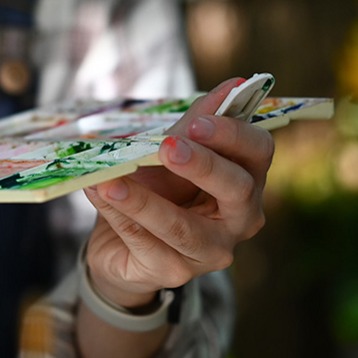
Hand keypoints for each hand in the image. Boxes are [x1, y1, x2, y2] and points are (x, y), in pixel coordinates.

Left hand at [82, 78, 273, 307]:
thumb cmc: (159, 190)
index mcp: (248, 181)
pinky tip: (99, 193)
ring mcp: (210, 251)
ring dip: (144, 201)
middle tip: (168, 146)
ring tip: (111, 180)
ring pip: (182, 227)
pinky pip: (144, 242)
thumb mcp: (173, 153)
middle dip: (203, 165)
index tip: (198, 121)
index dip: (232, 134)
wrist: (123, 246)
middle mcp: (240, 220)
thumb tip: (233, 84)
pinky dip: (119, 215)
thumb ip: (197, 123)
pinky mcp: (173, 272)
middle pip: (236, 189)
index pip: (259, 152)